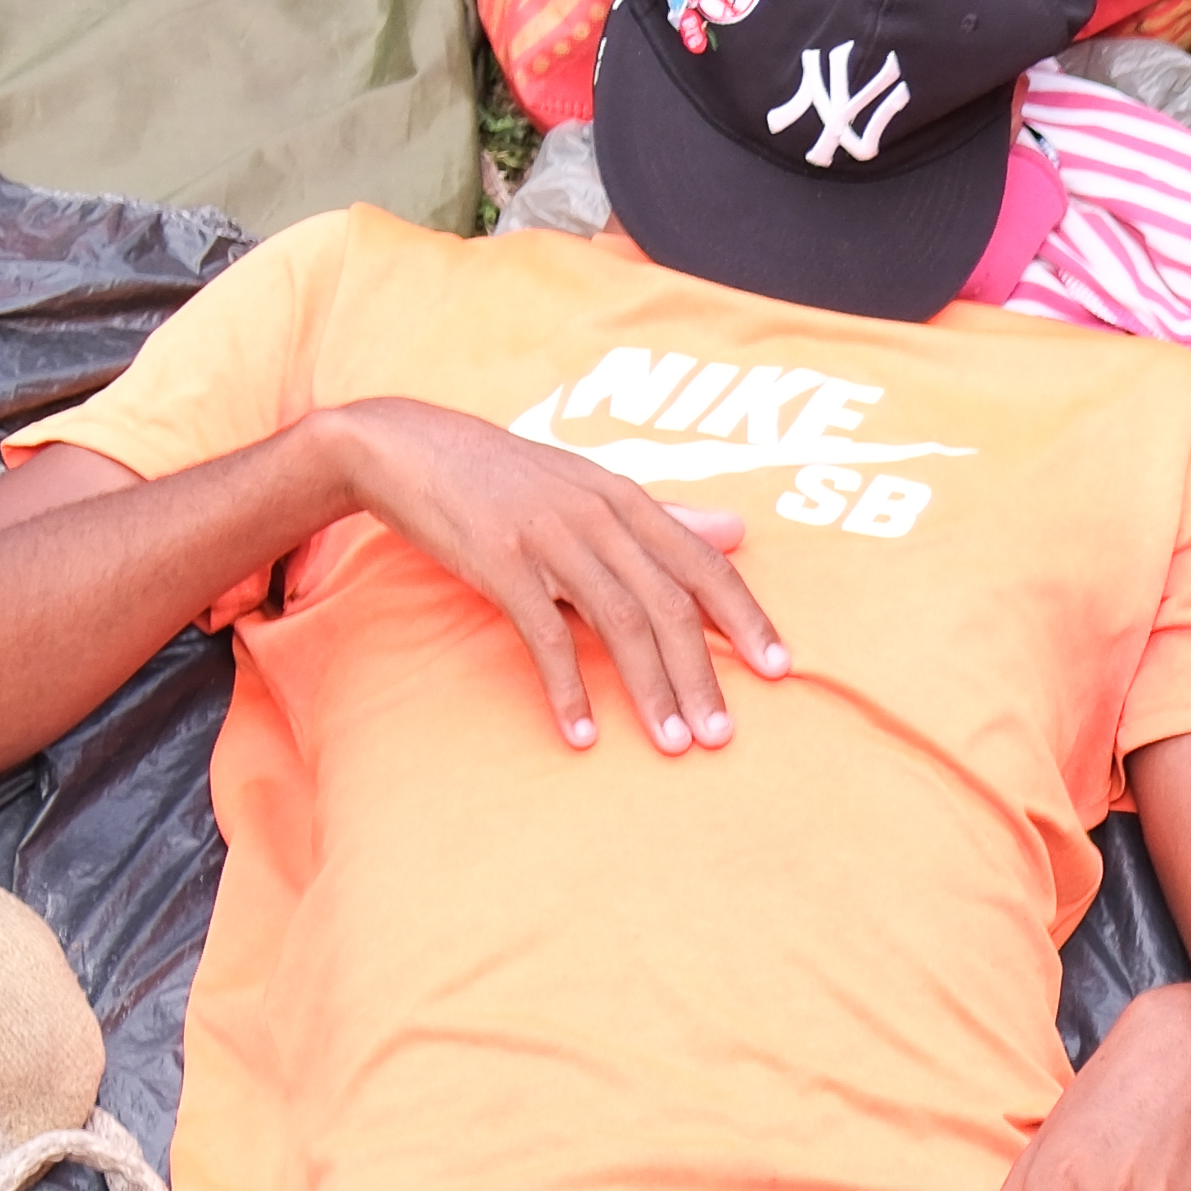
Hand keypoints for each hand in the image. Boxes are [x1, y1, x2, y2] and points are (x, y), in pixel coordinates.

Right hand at [313, 398, 782, 752]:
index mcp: (627, 498)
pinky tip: (583, 732)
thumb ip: (665, 516)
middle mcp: (599, 516)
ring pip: (620, 623)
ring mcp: (550, 538)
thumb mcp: (591, 485)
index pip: (704, 565)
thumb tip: (738, 531)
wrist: (409, 447)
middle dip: (703, 674)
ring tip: (673, 743)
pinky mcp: (500, 563)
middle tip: (722, 735)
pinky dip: (568, 688)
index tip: (781, 669)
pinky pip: (545, 635)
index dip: (746, 618)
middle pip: (670, 604)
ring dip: (651, 690)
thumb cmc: (508, 475)